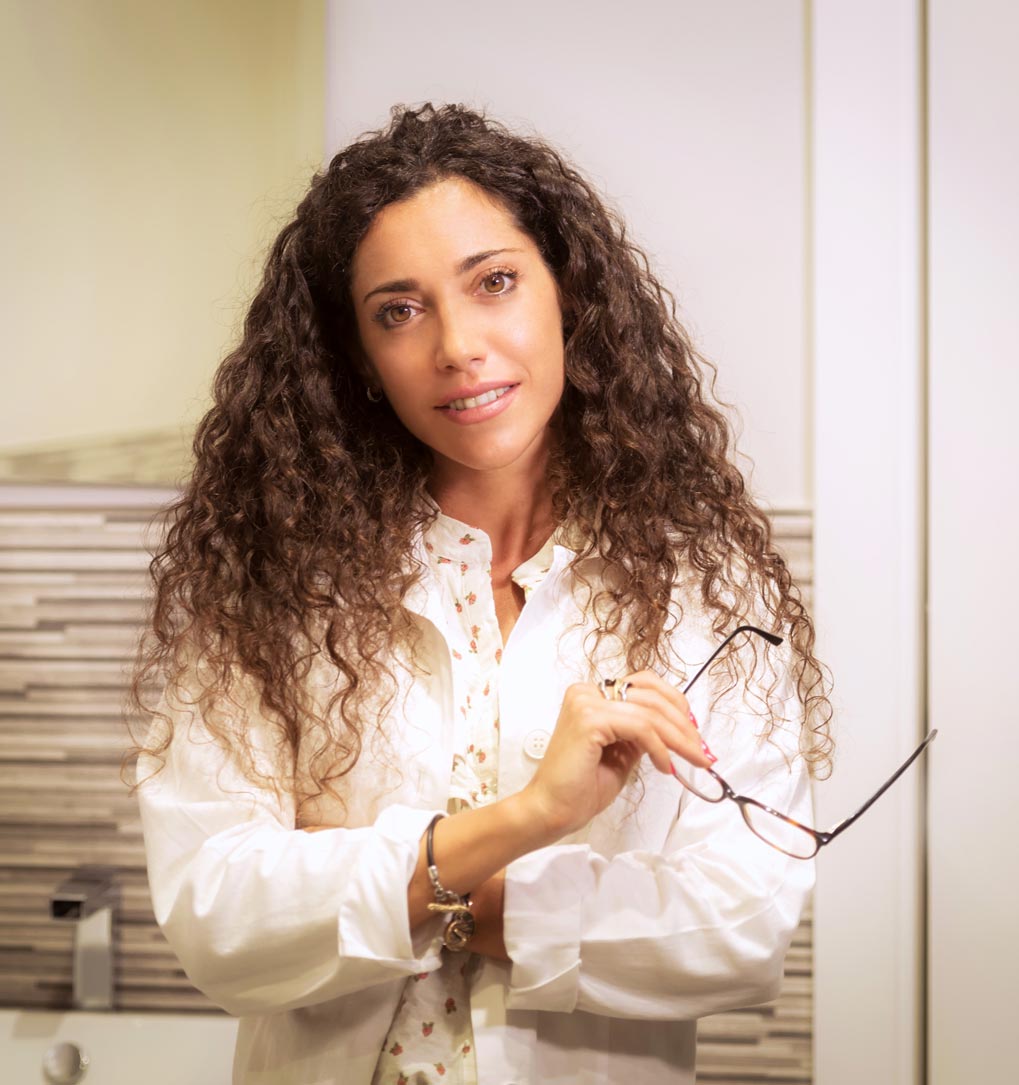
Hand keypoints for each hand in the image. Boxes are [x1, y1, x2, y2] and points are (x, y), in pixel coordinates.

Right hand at [521, 670, 710, 837]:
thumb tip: (676, 727)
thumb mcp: (622, 754)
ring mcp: (586, 703)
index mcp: (591, 695)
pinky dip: (660, 747)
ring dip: (679, 737)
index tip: (693, 732)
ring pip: (650, 712)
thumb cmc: (580, 788)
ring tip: (693, 759)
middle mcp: (586, 692)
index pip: (643, 685)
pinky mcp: (590, 720)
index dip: (674, 704)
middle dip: (683, 723)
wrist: (551, 811)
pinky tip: (665, 766)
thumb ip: (641, 734)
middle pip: (651, 694)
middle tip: (700, 750)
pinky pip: (641, 728)